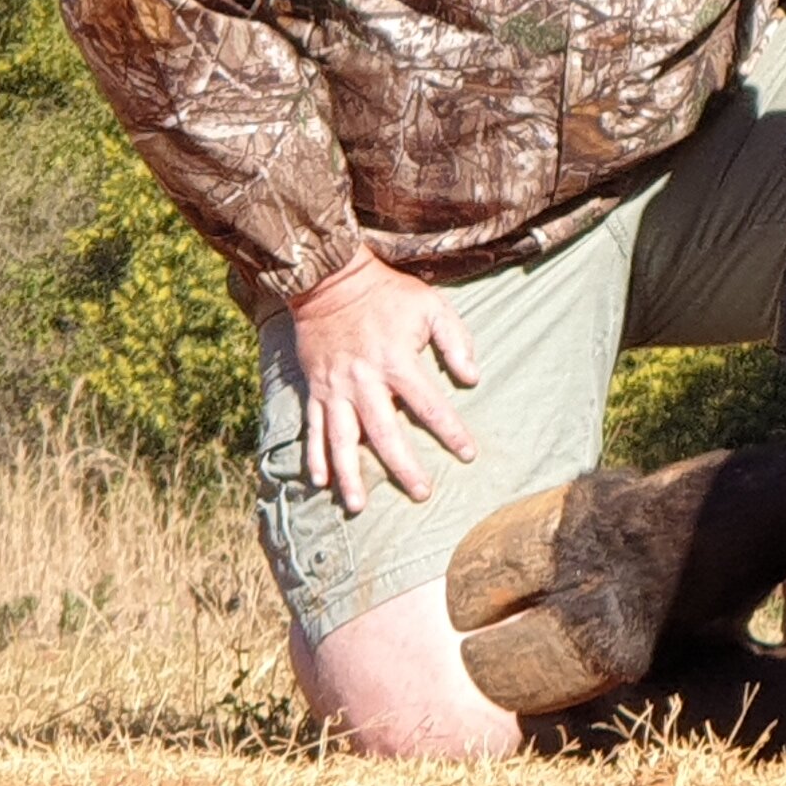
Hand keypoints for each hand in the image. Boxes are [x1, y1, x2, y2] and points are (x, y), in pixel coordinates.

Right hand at [285, 249, 479, 511]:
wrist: (329, 280)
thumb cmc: (387, 294)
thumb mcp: (431, 305)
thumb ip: (455, 341)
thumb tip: (473, 378)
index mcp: (397, 362)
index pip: (430, 406)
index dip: (451, 432)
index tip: (468, 454)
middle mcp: (364, 381)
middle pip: (385, 434)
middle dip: (404, 467)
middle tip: (422, 494)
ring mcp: (335, 388)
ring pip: (341, 440)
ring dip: (349, 475)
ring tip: (358, 506)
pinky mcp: (315, 389)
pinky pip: (313, 428)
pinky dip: (314, 456)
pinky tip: (319, 482)